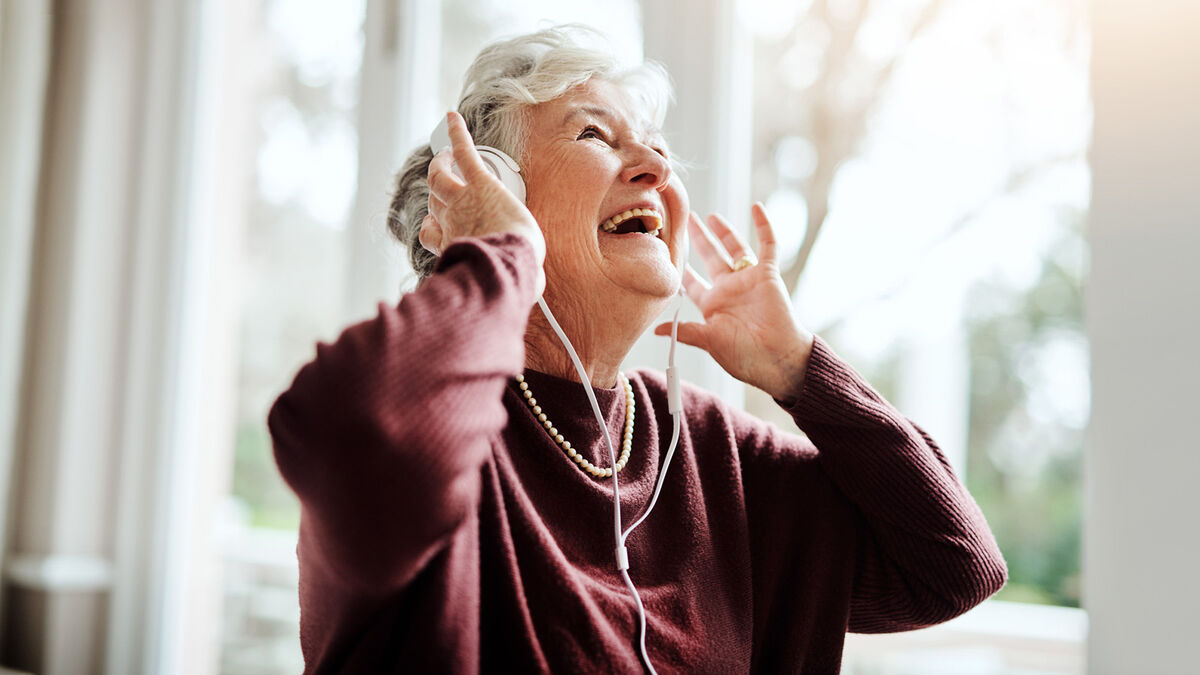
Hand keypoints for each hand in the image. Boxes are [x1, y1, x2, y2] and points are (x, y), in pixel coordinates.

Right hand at [421, 112, 545, 294]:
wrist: (508, 262)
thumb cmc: (508, 275)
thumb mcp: (507, 281)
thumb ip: (516, 279)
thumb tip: (534, 288)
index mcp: (452, 245)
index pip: (430, 232)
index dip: (433, 226)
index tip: (438, 225)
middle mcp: (450, 221)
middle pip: (434, 201)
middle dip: (436, 192)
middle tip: (442, 180)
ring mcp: (462, 199)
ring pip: (439, 176)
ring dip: (440, 163)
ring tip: (444, 154)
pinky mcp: (479, 182)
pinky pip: (464, 152)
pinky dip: (457, 133)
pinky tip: (454, 117)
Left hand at [654, 204, 814, 399]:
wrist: (777, 359)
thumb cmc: (745, 356)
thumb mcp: (710, 342)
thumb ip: (685, 331)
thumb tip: (656, 329)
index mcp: (713, 305)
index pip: (693, 283)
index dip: (681, 270)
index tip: (666, 252)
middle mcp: (730, 289)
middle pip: (710, 257)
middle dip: (698, 240)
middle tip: (686, 220)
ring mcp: (750, 279)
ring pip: (734, 248)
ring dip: (723, 231)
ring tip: (710, 216)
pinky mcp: (769, 274)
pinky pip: (768, 245)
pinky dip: (764, 226)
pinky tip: (757, 207)